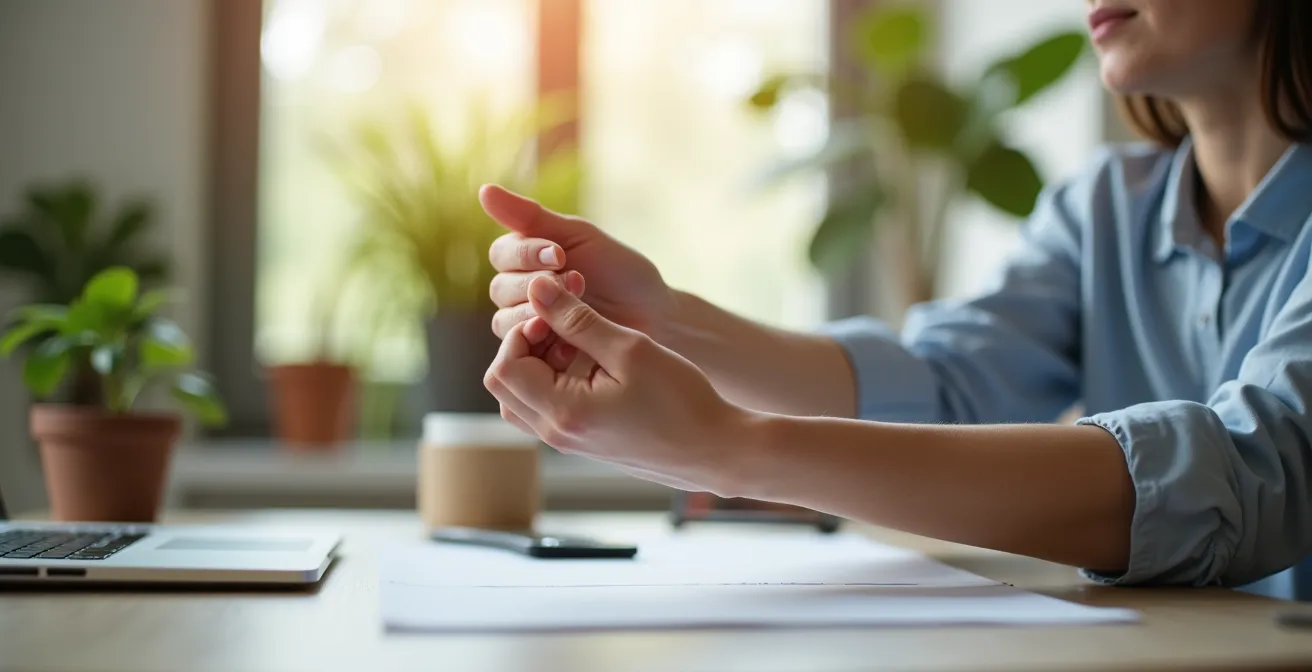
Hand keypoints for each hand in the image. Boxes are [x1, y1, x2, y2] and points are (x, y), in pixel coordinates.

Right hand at [481, 185, 674, 369]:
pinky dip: (543, 341)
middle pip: (500, 287)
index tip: (560, 254)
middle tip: (576, 281)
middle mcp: (520, 292)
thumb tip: (484, 190)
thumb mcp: (580, 237)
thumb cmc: (620, 273)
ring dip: (538, 313)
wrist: (654, 317)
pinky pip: (521, 351)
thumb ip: (531, 217)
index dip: (525, 253)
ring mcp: (527, 325)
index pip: (501, 254)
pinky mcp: (538, 356)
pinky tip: (570, 337)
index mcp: (527, 260)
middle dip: (538, 284)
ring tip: (576, 309)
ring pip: (505, 320)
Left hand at [483, 275, 748, 495]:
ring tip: (577, 342)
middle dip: (523, 346)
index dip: (521, 332)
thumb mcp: (629, 349)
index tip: (557, 313)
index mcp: (563, 413)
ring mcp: (568, 441)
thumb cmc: (681, 401)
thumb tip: (538, 288)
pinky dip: (553, 380)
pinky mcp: (583, 440)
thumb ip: (578, 319)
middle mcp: (557, 434)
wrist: (715, 449)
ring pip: (520, 398)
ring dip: (537, 363)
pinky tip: (590, 363)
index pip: (504, 368)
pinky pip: (545, 409)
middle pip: (503, 385)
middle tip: (563, 324)